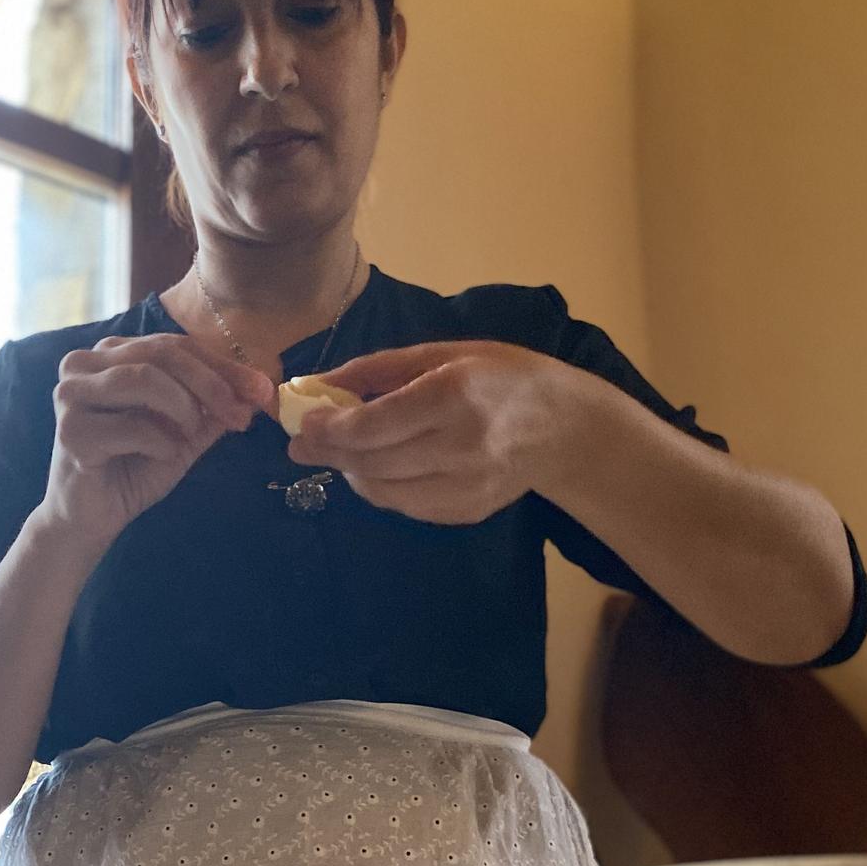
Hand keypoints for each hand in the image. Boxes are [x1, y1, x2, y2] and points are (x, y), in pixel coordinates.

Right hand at [44, 334, 272, 556]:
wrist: (92, 518)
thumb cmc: (134, 470)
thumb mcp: (185, 434)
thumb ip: (214, 409)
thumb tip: (258, 388)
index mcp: (112, 354)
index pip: (175, 345)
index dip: (223, 366)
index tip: (262, 391)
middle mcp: (84, 364)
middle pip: (160, 354)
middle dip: (211, 383)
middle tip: (240, 414)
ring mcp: (70, 394)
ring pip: (142, 378)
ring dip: (182, 408)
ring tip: (190, 436)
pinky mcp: (71, 431)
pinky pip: (131, 425)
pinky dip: (161, 442)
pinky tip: (162, 455)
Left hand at [292, 340, 582, 524]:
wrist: (565, 427)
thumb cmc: (502, 377)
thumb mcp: (444, 354)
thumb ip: (378, 369)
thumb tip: (318, 385)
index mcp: (451, 395)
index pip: (372, 425)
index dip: (329, 430)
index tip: (303, 424)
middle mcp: (458, 445)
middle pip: (371, 461)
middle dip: (328, 453)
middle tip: (301, 444)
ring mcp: (464, 485)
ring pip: (382, 491)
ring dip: (351, 472)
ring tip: (340, 453)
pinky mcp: (466, 511)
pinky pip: (405, 506)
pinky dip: (380, 488)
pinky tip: (377, 468)